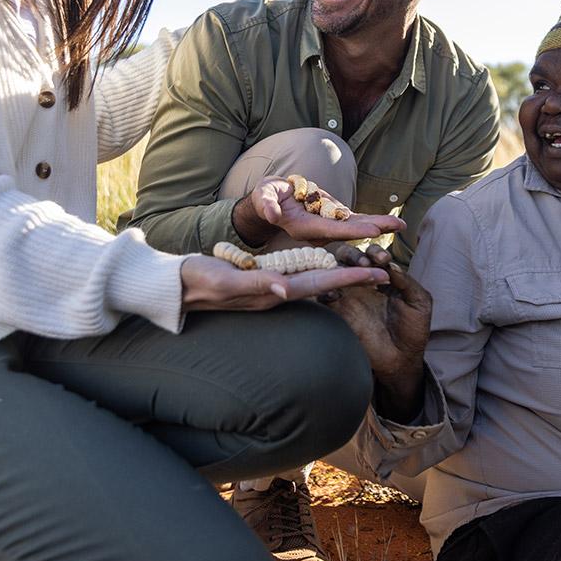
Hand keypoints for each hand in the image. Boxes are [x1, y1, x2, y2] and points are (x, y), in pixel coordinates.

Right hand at [179, 254, 388, 312]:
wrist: (176, 287)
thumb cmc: (198, 281)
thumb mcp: (225, 281)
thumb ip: (256, 284)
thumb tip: (286, 289)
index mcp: (273, 291)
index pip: (320, 284)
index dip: (350, 278)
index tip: (379, 274)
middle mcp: (277, 292)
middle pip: (324, 283)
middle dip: (354, 277)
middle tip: (385, 271)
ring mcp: (270, 289)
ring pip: (314, 281)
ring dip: (339, 275)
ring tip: (365, 268)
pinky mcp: (263, 283)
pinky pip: (298, 278)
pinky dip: (318, 273)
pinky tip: (326, 269)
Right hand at [234, 176, 404, 246]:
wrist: (272, 202)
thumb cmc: (266, 199)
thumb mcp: (264, 198)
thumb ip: (268, 206)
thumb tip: (274, 214)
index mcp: (304, 229)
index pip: (331, 231)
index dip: (352, 231)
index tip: (372, 230)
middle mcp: (319, 232)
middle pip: (350, 232)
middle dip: (374, 229)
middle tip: (397, 227)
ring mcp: (328, 227)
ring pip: (357, 227)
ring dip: (379, 226)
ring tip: (402, 225)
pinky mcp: (333, 220)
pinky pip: (356, 222)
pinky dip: (373, 222)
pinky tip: (391, 223)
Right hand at [322, 253, 430, 421]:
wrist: (402, 359)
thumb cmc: (413, 329)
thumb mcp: (418, 301)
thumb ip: (406, 281)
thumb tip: (391, 264)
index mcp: (382, 276)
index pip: (372, 254)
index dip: (376, 252)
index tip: (383, 260)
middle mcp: (363, 282)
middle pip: (348, 257)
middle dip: (355, 254)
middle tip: (365, 262)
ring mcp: (349, 296)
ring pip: (334, 271)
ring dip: (340, 267)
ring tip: (352, 273)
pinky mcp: (339, 312)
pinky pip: (326, 296)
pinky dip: (326, 290)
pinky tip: (335, 291)